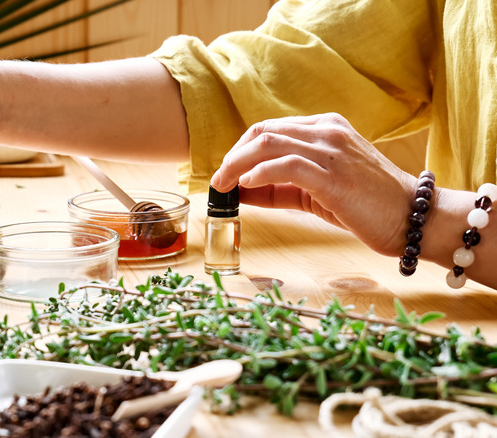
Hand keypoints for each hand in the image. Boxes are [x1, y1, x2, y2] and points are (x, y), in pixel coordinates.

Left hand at [210, 113, 416, 256]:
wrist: (415, 219)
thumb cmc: (368, 206)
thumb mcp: (318, 191)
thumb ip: (281, 187)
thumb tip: (239, 191)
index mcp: (325, 128)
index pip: (269, 129)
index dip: (240, 151)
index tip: (225, 174)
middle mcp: (327, 131)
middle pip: (262, 132)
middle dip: (232, 156)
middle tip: (217, 181)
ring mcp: (331, 150)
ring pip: (268, 144)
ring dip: (236, 165)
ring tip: (222, 186)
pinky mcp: (334, 174)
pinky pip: (287, 164)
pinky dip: (259, 173)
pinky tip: (245, 186)